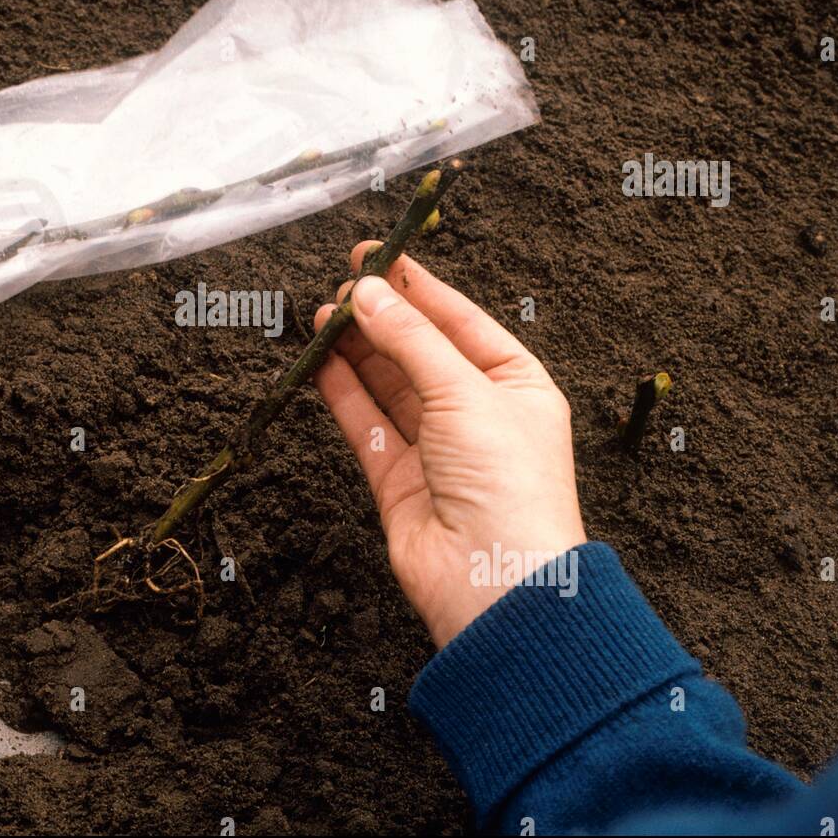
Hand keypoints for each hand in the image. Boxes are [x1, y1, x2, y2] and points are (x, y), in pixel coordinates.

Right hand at [314, 245, 585, 646]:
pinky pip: (366, 425)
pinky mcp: (399, 481)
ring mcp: (437, 449)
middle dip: (382, 316)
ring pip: (388, 386)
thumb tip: (366, 294)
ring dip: (356, 350)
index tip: (376, 255)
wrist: (495, 582)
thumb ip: (410, 338)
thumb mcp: (465, 390)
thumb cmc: (509, 486)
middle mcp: (477, 415)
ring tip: (322, 315)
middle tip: (341, 285)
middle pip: (420, 350)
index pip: (461, 321)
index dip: (417, 287)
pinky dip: (342, 392)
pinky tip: (320, 361)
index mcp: (517, 385)